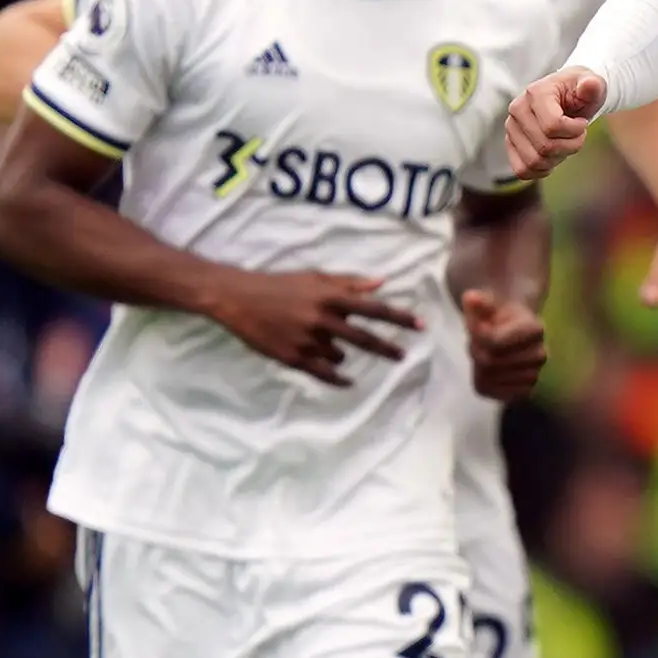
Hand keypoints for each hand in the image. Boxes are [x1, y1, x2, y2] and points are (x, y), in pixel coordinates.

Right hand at [208, 268, 418, 385]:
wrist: (237, 298)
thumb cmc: (279, 285)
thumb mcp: (314, 277)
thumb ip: (349, 282)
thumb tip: (381, 282)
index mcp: (330, 297)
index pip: (374, 309)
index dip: (399, 318)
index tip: (421, 325)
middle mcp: (322, 319)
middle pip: (364, 338)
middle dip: (388, 348)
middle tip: (403, 355)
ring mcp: (307, 341)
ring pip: (340, 355)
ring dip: (342, 354)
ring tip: (329, 344)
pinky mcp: (292, 357)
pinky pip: (323, 373)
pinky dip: (338, 378)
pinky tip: (347, 381)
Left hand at [460, 287, 546, 401]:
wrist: (510, 330)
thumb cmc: (495, 316)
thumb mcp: (485, 303)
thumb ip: (477, 302)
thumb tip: (472, 298)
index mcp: (534, 329)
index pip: (492, 342)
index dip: (475, 335)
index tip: (474, 326)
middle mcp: (540, 353)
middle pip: (490, 362)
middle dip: (476, 352)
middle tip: (476, 343)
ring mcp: (534, 374)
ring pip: (491, 379)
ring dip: (480, 368)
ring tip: (485, 355)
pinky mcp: (526, 390)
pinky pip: (498, 394)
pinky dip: (488, 384)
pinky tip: (489, 372)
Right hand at [507, 69, 606, 179]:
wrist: (570, 96)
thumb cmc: (581, 91)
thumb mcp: (593, 84)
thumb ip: (593, 85)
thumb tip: (590, 84)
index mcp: (536, 93)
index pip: (553, 126)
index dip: (575, 131)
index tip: (583, 123)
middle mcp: (517, 109)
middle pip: (545, 147)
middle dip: (571, 146)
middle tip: (578, 135)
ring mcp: (511, 128)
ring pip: (534, 161)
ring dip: (557, 158)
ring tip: (565, 143)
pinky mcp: (511, 144)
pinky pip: (522, 170)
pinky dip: (541, 170)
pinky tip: (553, 157)